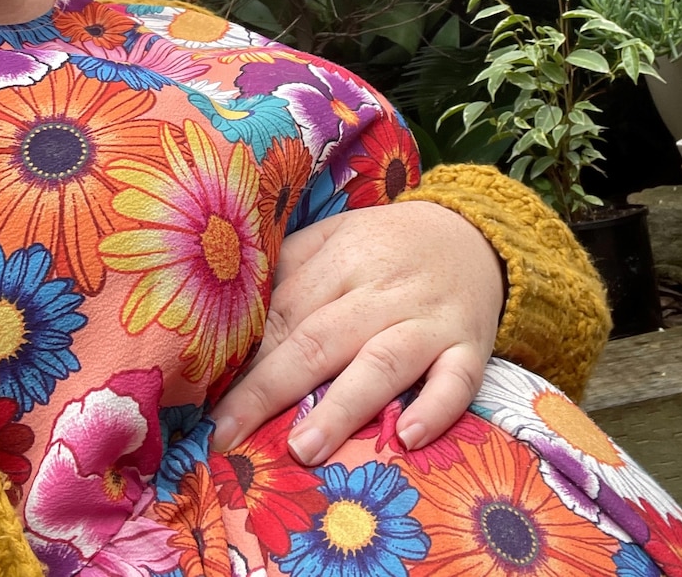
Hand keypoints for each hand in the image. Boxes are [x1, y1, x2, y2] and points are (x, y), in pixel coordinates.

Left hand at [209, 199, 503, 464]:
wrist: (476, 232)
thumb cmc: (387, 245)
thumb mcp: (335, 238)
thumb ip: (288, 271)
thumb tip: (228, 315)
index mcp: (341, 259)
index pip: (285, 311)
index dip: (244, 356)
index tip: (205, 400)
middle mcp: (383, 290)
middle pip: (321, 338)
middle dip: (271, 388)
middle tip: (228, 434)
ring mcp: (429, 321)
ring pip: (383, 361)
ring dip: (343, 405)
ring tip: (304, 449)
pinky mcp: (471, 347)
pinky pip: (457, 380)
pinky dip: (436, 408)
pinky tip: (407, 437)